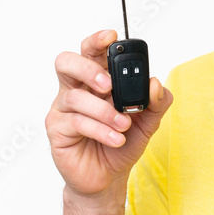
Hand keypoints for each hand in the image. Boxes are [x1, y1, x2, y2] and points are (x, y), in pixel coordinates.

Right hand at [44, 29, 172, 205]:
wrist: (108, 178)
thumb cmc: (122, 143)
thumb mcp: (148, 122)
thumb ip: (156, 102)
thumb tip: (154, 83)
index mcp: (95, 81)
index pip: (90, 52)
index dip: (96, 41)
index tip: (112, 36)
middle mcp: (75, 90)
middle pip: (66, 63)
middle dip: (89, 68)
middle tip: (109, 85)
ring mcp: (63, 109)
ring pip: (75, 96)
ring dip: (104, 111)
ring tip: (124, 125)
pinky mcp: (57, 130)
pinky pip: (76, 122)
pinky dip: (100, 129)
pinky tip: (116, 138)